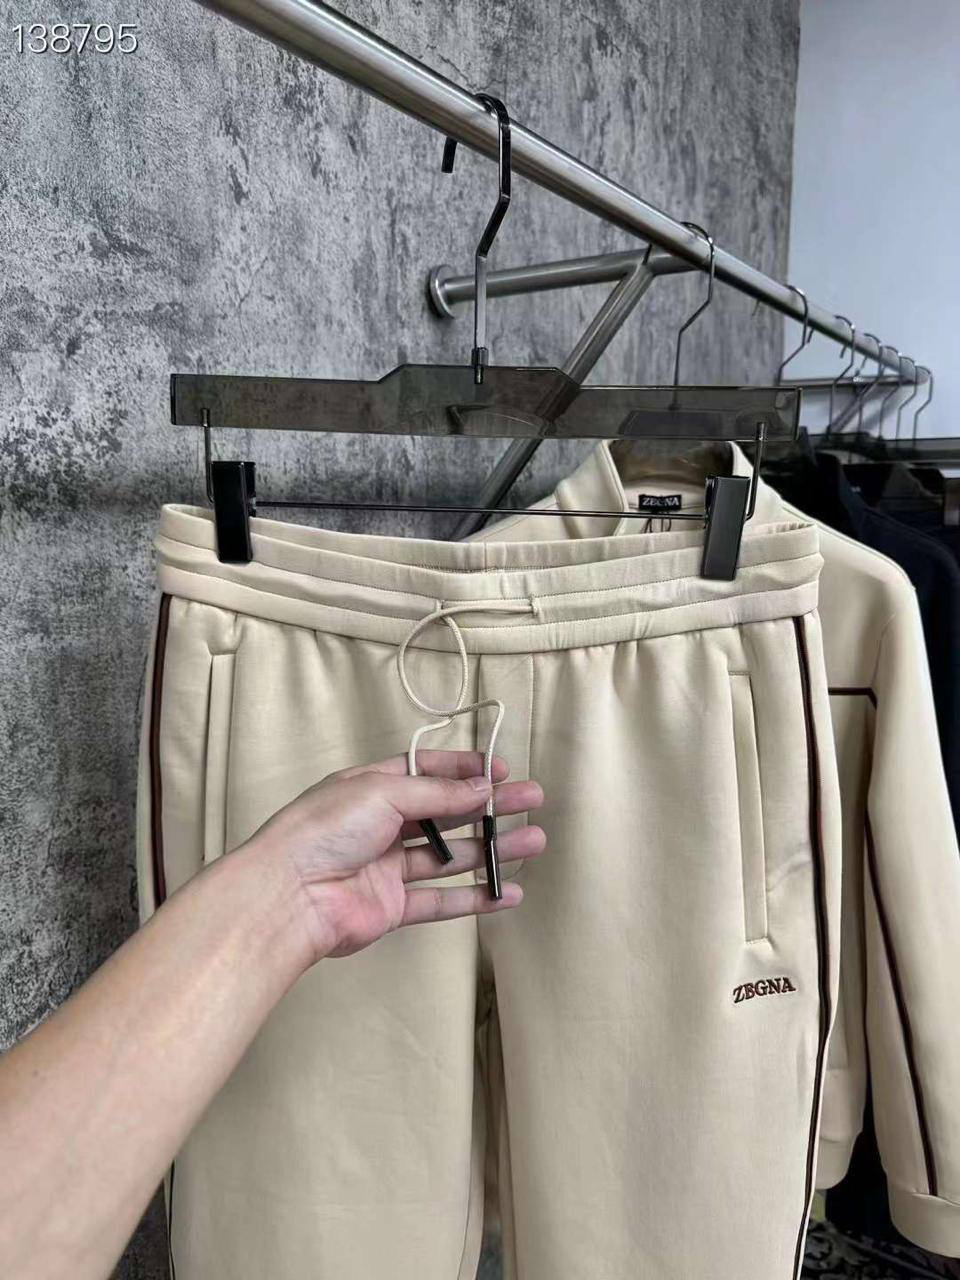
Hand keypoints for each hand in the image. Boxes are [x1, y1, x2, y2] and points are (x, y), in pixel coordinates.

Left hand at [241, 751, 544, 962]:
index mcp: (372, 787)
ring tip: (534, 840)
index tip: (502, 771)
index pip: (427, 771)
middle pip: (447, 813)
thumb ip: (437, 794)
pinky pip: (442, 900)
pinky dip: (476, 896)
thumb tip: (481, 788)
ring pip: (451, 856)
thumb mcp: (383, 792)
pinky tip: (507, 892)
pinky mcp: (393, 906)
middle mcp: (382, 824)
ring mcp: (388, 867)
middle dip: (491, 806)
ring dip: (493, 847)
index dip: (465, 770)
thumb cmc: (324, 830)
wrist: (290, 895)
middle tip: (533, 800)